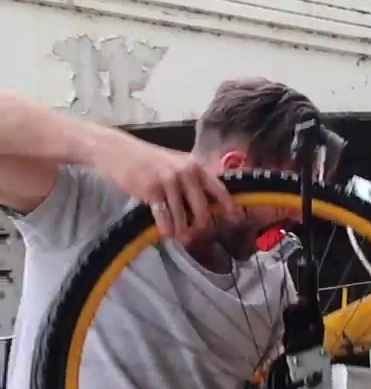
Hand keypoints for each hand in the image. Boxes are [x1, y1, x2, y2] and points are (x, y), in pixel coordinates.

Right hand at [92, 132, 235, 238]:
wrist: (116, 151)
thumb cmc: (148, 160)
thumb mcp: (175, 164)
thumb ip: (191, 180)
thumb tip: (207, 202)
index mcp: (195, 166)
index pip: (218, 189)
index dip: (229, 206)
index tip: (236, 219)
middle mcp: (186, 172)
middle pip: (202, 208)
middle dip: (202, 225)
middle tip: (198, 235)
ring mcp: (169, 181)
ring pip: (182, 215)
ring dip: (182, 230)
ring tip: (182, 238)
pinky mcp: (151, 190)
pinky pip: (164, 216)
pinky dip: (166, 227)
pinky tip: (166, 233)